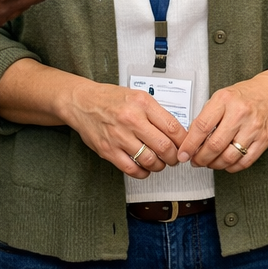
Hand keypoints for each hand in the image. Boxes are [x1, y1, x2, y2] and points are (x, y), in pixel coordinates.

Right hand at [61, 78, 186, 178]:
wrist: (82, 102)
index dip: (183, 141)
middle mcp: (131, 119)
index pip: (172, 127)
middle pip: (164, 146)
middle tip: (175, 158)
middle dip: (174, 157)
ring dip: (160, 166)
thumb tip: (175, 131)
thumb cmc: (110, 99)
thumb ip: (156, 112)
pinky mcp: (108, 150)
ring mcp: (119, 136)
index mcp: (142, 103)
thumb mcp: (137, 96)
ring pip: (149, 160)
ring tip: (160, 163)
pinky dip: (143, 173)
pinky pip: (131, 169)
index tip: (185, 145)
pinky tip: (145, 169)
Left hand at [178, 70, 267, 171]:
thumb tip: (191, 140)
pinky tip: (226, 163)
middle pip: (214, 145)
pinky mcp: (264, 139)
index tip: (183, 154)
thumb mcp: (222, 96)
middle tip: (196, 160)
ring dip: (215, 164)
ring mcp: (254, 127)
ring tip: (210, 162)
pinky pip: (244, 161)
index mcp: (225, 100)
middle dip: (200, 158)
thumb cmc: (245, 95)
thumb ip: (207, 116)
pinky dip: (231, 167)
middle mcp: (240, 113)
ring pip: (229, 157)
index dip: (189, 145)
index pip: (202, 127)